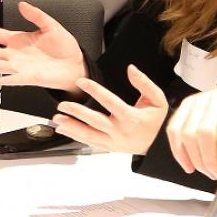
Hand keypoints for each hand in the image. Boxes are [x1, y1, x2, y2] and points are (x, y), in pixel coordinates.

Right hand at [0, 0, 85, 90]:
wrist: (76, 64)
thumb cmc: (64, 47)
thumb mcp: (51, 25)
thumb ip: (36, 15)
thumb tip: (22, 4)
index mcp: (18, 40)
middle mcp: (15, 54)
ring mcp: (21, 67)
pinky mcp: (30, 78)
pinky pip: (16, 79)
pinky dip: (7, 80)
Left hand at [51, 65, 169, 154]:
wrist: (159, 146)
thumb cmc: (158, 122)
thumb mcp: (157, 100)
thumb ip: (144, 83)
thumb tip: (131, 69)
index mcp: (131, 117)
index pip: (110, 101)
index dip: (95, 90)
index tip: (81, 82)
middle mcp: (120, 130)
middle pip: (95, 120)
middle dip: (77, 112)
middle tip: (62, 105)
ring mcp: (114, 141)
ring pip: (89, 135)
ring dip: (71, 127)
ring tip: (57, 119)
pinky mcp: (109, 147)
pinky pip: (90, 143)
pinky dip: (75, 137)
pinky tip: (64, 130)